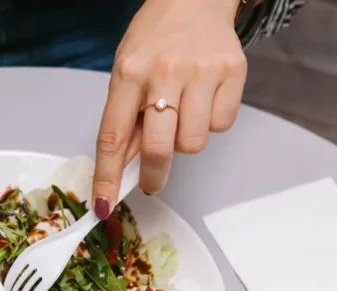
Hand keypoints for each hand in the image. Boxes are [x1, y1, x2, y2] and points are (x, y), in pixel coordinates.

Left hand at [91, 0, 245, 217]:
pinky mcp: (233, 72)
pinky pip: (221, 126)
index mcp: (129, 72)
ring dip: (184, 142)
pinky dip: (211, 123)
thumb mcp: (127, 71)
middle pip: (159, 148)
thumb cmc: (155, 39)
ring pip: (193, 143)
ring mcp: (201, 72)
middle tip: (151, 181)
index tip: (103, 205)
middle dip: (153, 175)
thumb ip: (126, 118)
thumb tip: (125, 169)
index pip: (113, 137)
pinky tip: (203, 100)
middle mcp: (164, 72)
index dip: (107, 177)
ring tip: (181, 115)